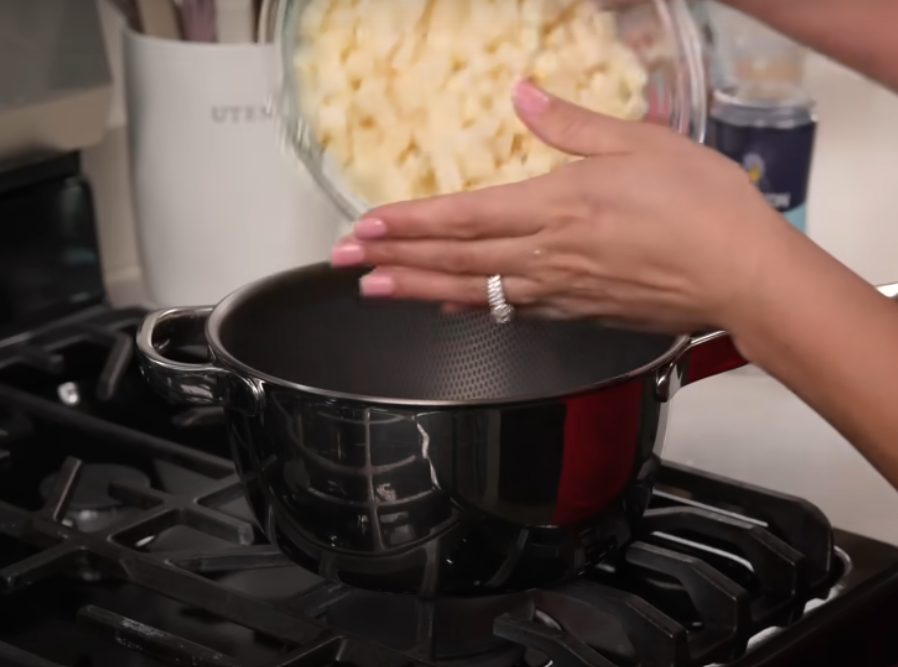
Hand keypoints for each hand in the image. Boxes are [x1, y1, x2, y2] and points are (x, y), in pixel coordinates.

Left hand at [331, 79, 793, 333]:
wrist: (743, 275)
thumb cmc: (702, 206)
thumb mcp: (639, 141)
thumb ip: (571, 123)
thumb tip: (522, 97)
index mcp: (556, 207)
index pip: (463, 217)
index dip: (408, 222)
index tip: (365, 226)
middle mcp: (546, 256)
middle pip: (454, 259)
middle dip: (393, 259)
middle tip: (345, 263)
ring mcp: (558, 290)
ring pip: (472, 291)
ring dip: (418, 289)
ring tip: (376, 290)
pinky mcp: (577, 312)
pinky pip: (510, 311)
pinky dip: (471, 308)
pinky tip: (448, 306)